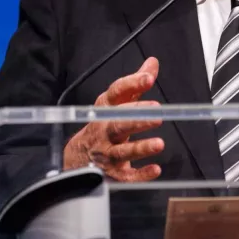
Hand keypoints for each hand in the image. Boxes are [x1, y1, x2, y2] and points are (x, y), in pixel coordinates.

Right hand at [62, 57, 165, 180]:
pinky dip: (140, 175)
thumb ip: (135, 85)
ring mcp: (106, 153)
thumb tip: (153, 63)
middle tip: (157, 113)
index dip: (132, 84)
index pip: (116, 93)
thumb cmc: (103, 124)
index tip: (148, 77)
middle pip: (118, 123)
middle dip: (137, 118)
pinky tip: (155, 170)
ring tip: (159, 144)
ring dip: (140, 148)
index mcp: (106, 109)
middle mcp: (104, 130)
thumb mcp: (116, 102)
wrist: (78, 157)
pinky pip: (126, 176)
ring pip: (122, 151)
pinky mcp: (112, 173)